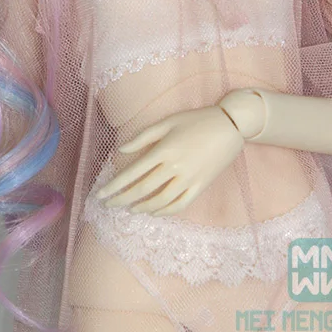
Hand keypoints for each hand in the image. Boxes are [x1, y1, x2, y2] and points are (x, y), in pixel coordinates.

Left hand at [95, 106, 244, 215]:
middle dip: (122, 199)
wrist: (231, 126)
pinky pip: (180, 204)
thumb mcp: (168, 122)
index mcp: (164, 150)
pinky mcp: (201, 186)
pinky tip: (154, 211)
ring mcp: (189, 179)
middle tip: (108, 205)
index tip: (101, 194)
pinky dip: (165, 211)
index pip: (133, 173)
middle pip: (143, 189)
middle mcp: (174, 167)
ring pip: (160, 200)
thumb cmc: (197, 120)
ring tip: (129, 208)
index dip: (115, 186)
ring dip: (142, 207)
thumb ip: (143, 136)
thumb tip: (122, 149)